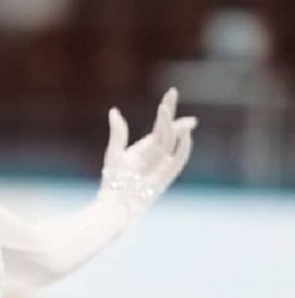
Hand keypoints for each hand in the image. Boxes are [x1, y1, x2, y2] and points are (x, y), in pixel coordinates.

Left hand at [99, 87, 197, 217]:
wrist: (116, 204)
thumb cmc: (113, 181)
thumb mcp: (115, 152)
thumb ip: (118, 132)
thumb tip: (114, 111)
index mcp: (145, 148)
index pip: (159, 126)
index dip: (166, 110)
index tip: (172, 93)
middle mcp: (156, 155)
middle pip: (168, 131)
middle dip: (172, 114)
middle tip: (173, 95)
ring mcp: (163, 165)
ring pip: (170, 141)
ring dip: (172, 126)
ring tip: (166, 111)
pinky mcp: (166, 177)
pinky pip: (179, 160)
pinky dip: (183, 147)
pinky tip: (184, 134)